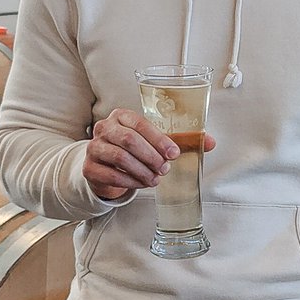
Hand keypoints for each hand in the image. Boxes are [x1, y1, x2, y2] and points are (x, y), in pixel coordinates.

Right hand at [83, 108, 215, 199]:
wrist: (106, 166)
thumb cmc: (135, 149)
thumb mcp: (156, 141)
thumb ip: (182, 140)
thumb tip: (211, 142)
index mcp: (121, 115)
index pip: (140, 123)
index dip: (159, 139)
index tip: (174, 154)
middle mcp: (104, 128)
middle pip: (129, 140)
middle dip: (151, 156)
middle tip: (166, 169)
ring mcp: (94, 147)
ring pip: (119, 158)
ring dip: (142, 171)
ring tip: (156, 179)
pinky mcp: (89, 167)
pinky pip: (111, 175)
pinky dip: (130, 181)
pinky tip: (142, 184)